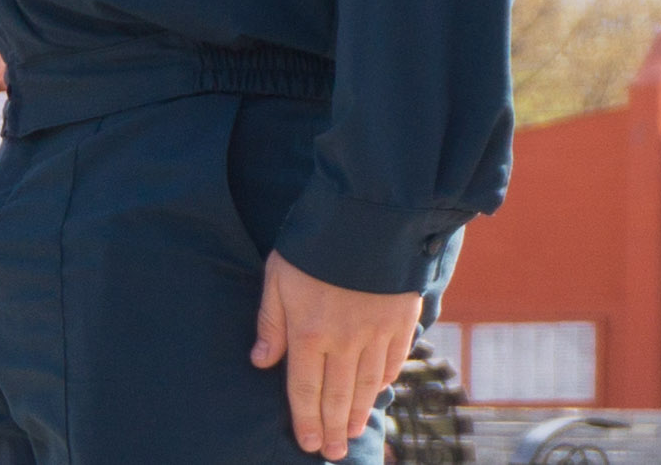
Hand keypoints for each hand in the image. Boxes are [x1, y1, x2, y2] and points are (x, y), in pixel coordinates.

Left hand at [252, 252, 421, 459]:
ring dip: (358, 412)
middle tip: (331, 451)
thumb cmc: (311, 246)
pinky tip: (376, 395)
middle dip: (333, 427)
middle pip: (337, 395)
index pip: (303, 388)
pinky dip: (382, 383)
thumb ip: (270, 322)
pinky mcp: (400, 323)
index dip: (305, 419)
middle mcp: (344, 341)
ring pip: (365, 385)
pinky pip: (391, 363)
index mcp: (308, 332)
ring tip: (352, 433)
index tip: (308, 443)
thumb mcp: (276, 277)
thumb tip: (260, 361)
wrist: (367, 219)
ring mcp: (375, 334)